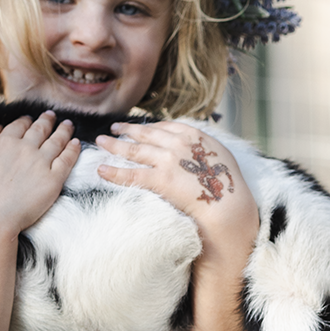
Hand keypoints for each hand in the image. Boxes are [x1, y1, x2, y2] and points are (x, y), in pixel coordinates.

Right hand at [0, 110, 79, 238]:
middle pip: (41, 129)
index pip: (20, 125)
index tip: (30, 119)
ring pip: (57, 140)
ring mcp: (41, 162)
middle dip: (47, 120)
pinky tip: (75, 143)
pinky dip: (72, 149)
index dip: (27, 120)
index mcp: (6, 140)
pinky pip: (67, 159)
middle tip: (52, 115)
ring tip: (68, 125)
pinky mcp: (53, 179)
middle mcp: (26, 148)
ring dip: (64, 130)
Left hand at [95, 121, 259, 266]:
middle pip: (146, 134)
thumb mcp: (220, 156)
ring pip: (134, 150)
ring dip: (115, 145)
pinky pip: (131, 174)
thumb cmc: (228, 185)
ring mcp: (168, 160)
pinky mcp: (160, 179)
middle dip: (127, 130)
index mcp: (194, 135)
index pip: (165, 126)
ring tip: (101, 142)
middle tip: (113, 128)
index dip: (148, 126)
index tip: (138, 127)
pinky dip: (114, 172)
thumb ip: (204, 149)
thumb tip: (197, 151)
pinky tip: (100, 170)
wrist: (229, 204)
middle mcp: (178, 143)